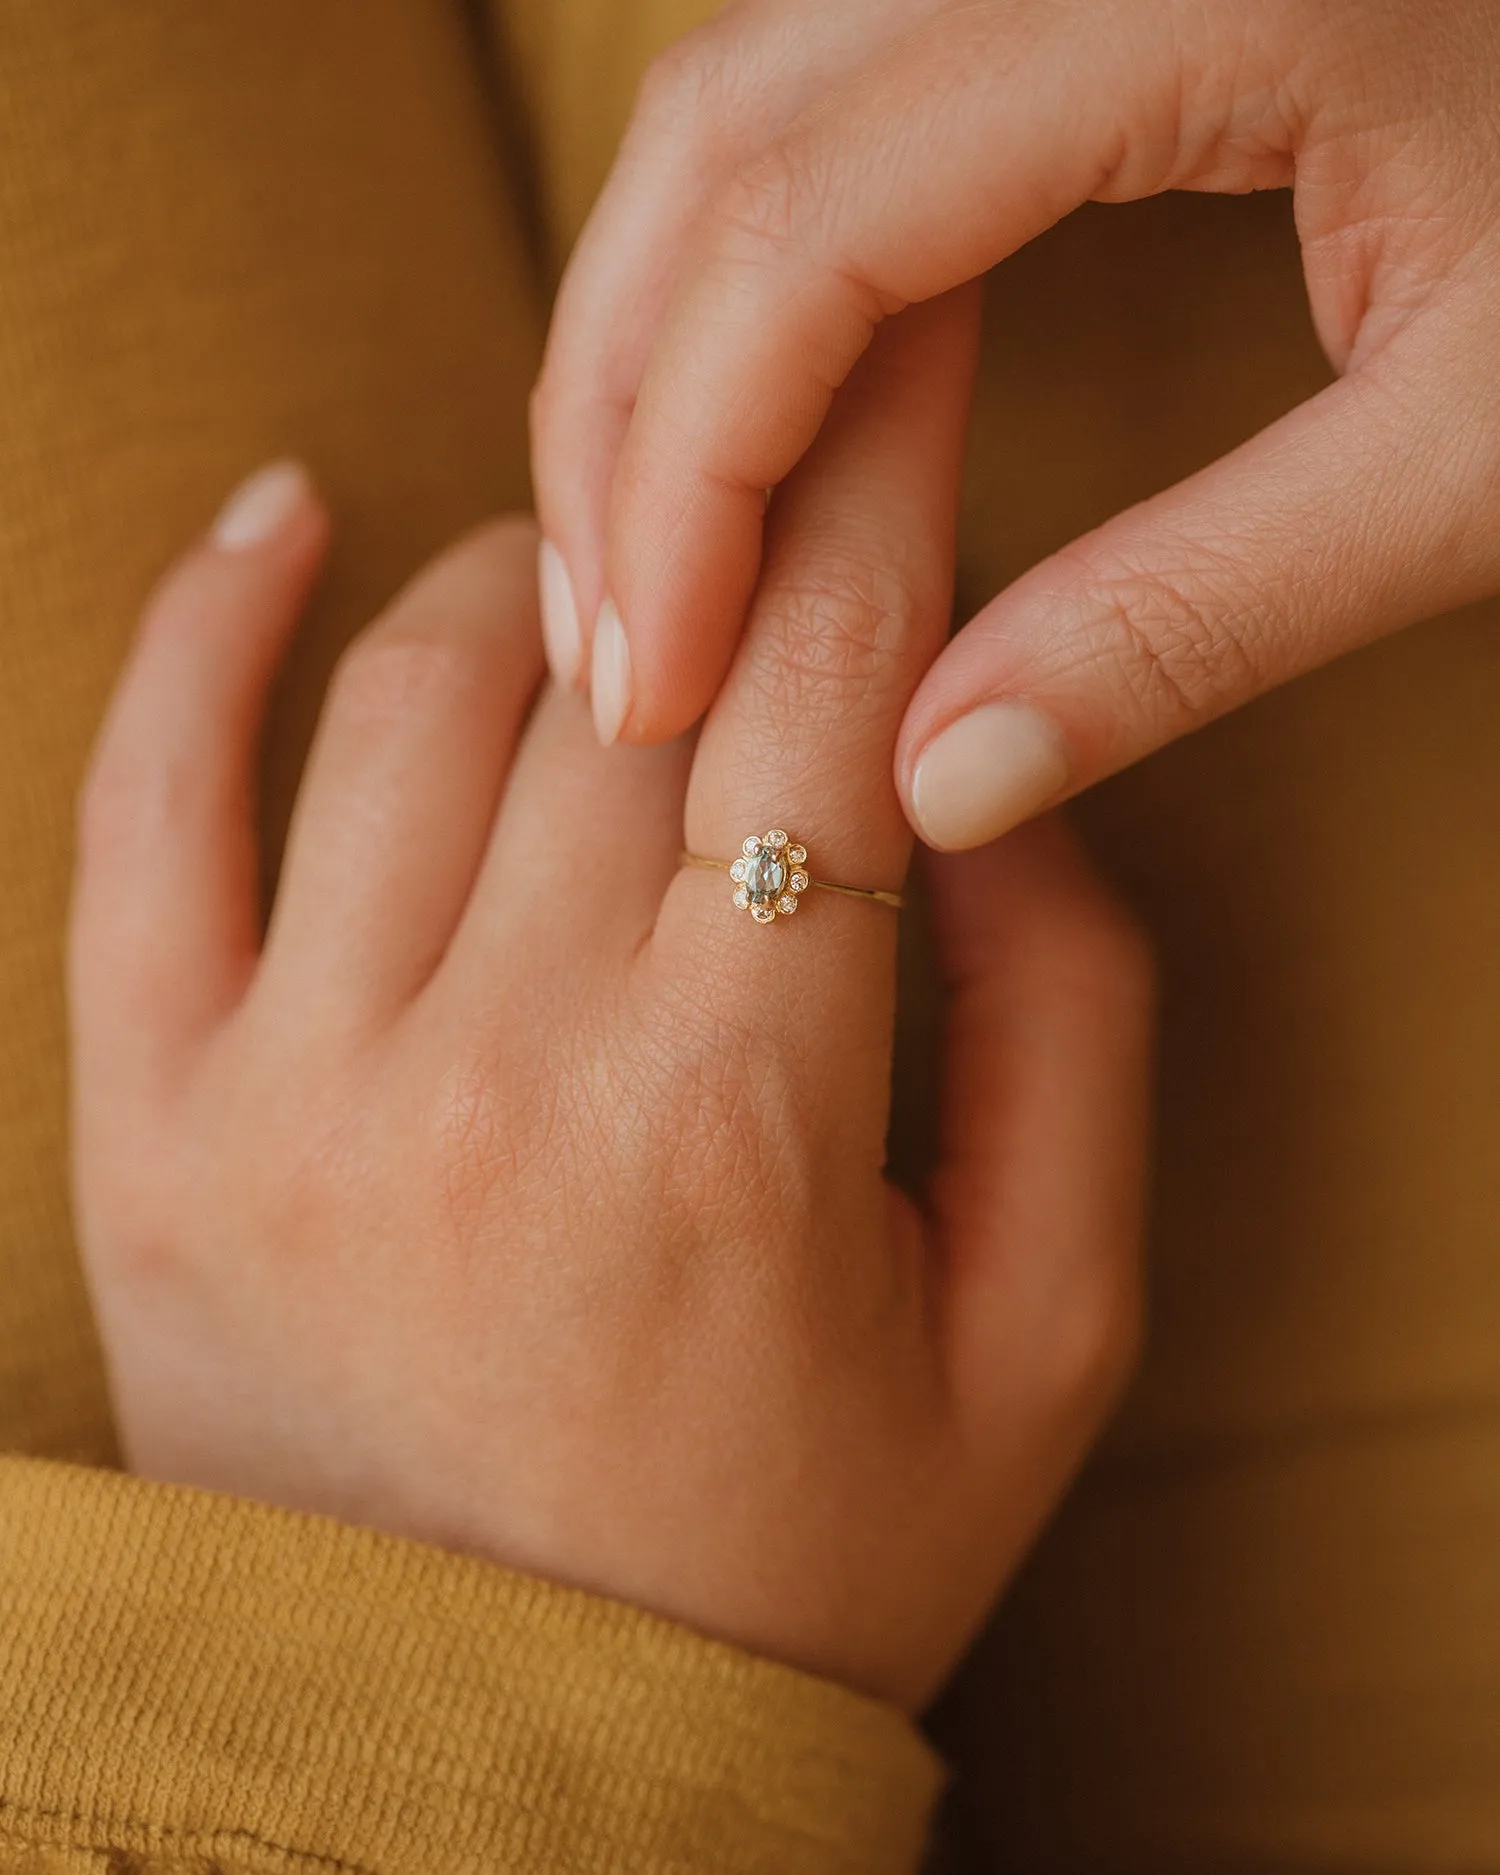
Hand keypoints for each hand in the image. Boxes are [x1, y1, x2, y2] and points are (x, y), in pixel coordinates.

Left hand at [70, 299, 1149, 1711]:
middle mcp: (499, 1071)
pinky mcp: (153, 1119)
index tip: (900, 372)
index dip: (882, 497)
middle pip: (630, 670)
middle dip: (729, 524)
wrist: (490, 1768)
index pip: (828, 695)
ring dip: (525, 577)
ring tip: (599, 578)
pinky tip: (286, 515)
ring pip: (411, 688)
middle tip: (770, 468)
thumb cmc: (790, 1564)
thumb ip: (1073, 1034)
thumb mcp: (1040, 1340)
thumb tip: (985, 778)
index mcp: (741, 1122)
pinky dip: (204, 621)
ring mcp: (293, 1085)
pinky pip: (142, 799)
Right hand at [533, 0, 1499, 847]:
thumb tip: (935, 791)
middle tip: (621, 661)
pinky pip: (811, 89)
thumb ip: (1194, 619)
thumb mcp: (1471, 451)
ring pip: (730, 105)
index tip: (659, 688)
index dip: (689, 478)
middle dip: (625, 425)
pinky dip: (730, 273)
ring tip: (645, 572)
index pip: (806, 231)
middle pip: (716, 149)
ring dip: (651, 348)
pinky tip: (729, 422)